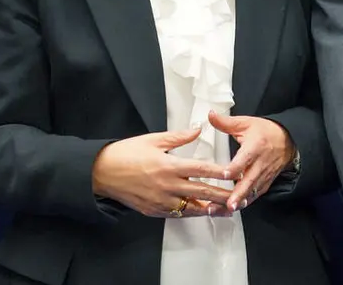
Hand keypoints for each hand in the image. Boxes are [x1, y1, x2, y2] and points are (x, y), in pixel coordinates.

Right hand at [91, 127, 232, 216]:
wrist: (102, 173)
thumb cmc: (126, 153)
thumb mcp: (153, 140)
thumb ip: (179, 137)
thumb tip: (198, 128)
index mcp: (169, 165)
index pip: (202, 169)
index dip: (221, 172)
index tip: (235, 173)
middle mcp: (168, 186)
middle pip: (203, 192)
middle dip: (223, 195)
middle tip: (239, 196)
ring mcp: (161, 202)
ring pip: (193, 208)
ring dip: (211, 209)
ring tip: (227, 209)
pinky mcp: (155, 211)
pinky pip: (178, 214)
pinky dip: (192, 213)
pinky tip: (202, 212)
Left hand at [208, 111, 295, 211]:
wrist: (287, 141)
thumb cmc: (266, 132)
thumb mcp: (246, 123)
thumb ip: (226, 122)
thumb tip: (210, 115)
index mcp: (255, 147)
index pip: (244, 160)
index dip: (234, 168)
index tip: (225, 174)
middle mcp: (260, 164)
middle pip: (249, 181)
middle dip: (238, 194)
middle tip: (228, 204)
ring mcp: (263, 176)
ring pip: (251, 192)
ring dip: (238, 202)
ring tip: (224, 210)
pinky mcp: (264, 183)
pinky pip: (254, 196)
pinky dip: (244, 203)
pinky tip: (232, 209)